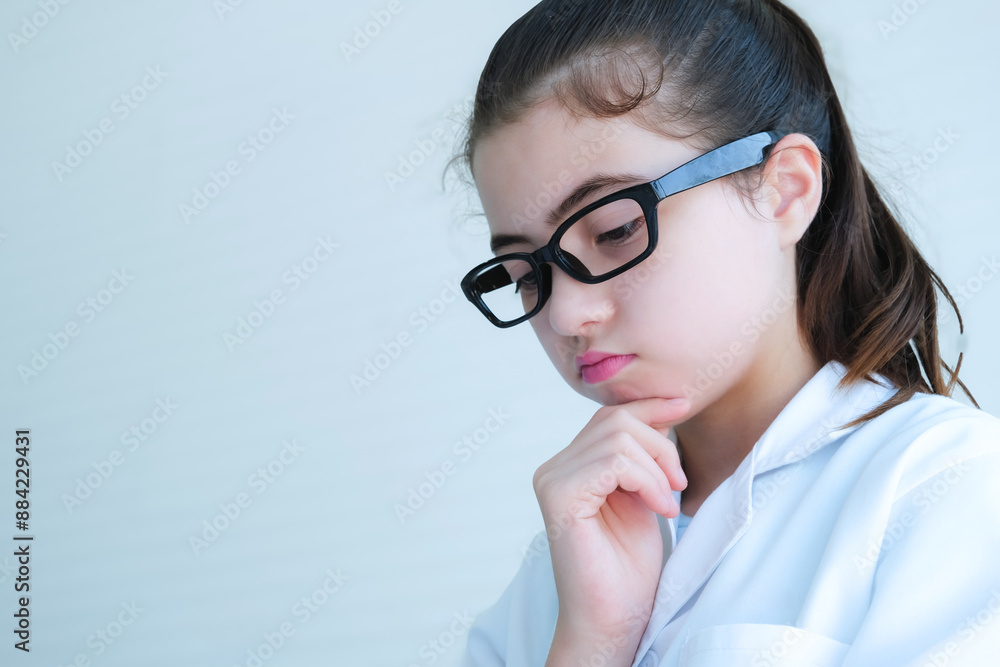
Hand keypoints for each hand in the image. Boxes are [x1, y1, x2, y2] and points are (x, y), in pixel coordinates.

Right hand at [534, 398, 690, 666]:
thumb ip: (642, 458)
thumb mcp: (644, 496)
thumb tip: (663, 411)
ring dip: (657, 469)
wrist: (614, 619)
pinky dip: (647, 482)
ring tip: (667, 503)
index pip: (609, 417)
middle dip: (661, 445)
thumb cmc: (628, 569)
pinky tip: (659, 509)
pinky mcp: (559, 496)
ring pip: (618, 438)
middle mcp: (553, 468)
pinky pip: (613, 462)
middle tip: (679, 484)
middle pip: (615, 420)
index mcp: (570, 466)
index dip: (649, 406)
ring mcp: (551, 480)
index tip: (684, 404)